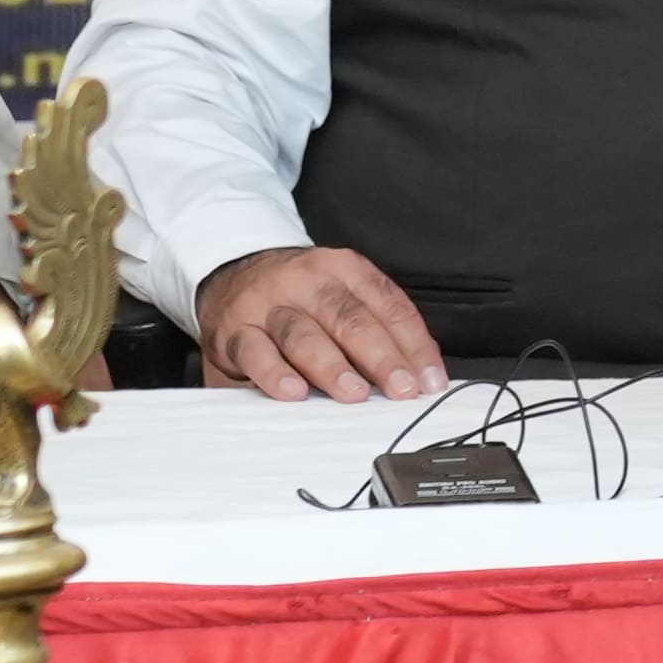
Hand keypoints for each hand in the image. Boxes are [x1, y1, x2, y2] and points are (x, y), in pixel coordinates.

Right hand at [197, 242, 449, 403]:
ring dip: (332, 367)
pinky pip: (256, 351)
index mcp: (345, 269)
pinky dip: (275, 373)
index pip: (389, 305)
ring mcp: (270, 303)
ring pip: (304, 334)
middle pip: (350, 318)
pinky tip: (294, 392)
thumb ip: (380, 325)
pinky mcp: (236, 329)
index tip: (430, 380)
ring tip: (354, 393)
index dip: (414, 345)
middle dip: (381, 356)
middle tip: (401, 388)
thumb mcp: (343, 293)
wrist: (232, 274)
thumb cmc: (301, 295)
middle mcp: (308, 281)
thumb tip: (422, 373)